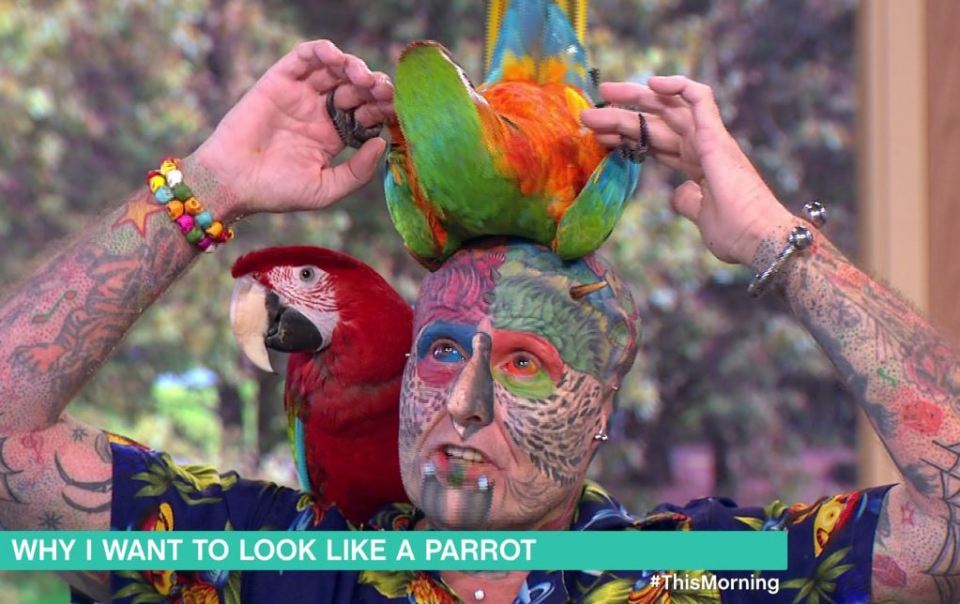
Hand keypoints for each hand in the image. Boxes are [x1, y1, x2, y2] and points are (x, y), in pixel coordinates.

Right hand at [191, 40, 394, 218]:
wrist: (233, 184)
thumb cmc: (276, 192)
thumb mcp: (326, 189)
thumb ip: (357, 171)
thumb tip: (382, 142)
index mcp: (335, 135)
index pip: (367, 113)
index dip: (383, 109)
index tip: (395, 111)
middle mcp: (320, 111)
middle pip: (356, 88)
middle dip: (374, 87)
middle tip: (383, 92)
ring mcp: (301, 95)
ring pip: (335, 69)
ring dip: (354, 66)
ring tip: (363, 77)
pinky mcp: (279, 81)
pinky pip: (304, 57)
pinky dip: (322, 51)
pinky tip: (337, 59)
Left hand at [581, 76, 792, 265]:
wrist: (758, 239)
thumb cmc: (735, 234)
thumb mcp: (701, 217)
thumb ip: (689, 202)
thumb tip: (679, 195)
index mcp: (699, 166)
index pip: (657, 143)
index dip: (628, 137)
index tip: (600, 137)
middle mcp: (703, 148)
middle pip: (657, 123)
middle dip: (624, 114)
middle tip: (591, 111)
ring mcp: (711, 140)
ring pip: (668, 108)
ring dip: (635, 99)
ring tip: (604, 92)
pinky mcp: (716, 137)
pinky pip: (700, 98)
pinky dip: (679, 86)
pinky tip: (652, 83)